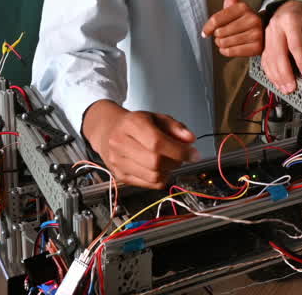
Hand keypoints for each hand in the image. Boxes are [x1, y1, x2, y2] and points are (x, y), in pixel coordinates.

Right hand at [83, 100, 197, 188]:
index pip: (157, 142)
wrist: (108, 130)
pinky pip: (147, 184)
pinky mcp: (120, 175)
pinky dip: (160, 179)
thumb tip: (190, 139)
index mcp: (132, 124)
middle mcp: (120, 142)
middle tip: (181, 157)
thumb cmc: (135, 124)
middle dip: (175, 162)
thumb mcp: (157, 117)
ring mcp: (118, 161)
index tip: (193, 153)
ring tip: (170, 161)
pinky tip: (161, 169)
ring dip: (168, 171)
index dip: (179, 151)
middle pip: (154, 161)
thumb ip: (176, 127)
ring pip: (152, 176)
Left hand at [201, 0, 263, 57]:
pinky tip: (232, 47)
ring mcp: (256, 34)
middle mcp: (252, 19)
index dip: (208, 27)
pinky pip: (231, 52)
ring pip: (224, 43)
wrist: (262, 32)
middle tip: (225, 33)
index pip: (216, 20)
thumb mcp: (236, 5)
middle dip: (218, 36)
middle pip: (219, 32)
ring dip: (222, 44)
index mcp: (243, 7)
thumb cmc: (242, 19)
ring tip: (229, 39)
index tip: (206, 32)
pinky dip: (227, 51)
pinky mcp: (257, 47)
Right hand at [261, 0, 301, 93]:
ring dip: (277, 77)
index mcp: (290, 21)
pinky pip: (265, 60)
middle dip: (285, 74)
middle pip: (278, 54)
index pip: (295, 44)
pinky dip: (270, 73)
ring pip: (269, 59)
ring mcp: (267, 35)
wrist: (289, 7)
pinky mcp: (263, 43)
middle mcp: (275, 28)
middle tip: (292, 87)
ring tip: (285, 89)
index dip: (300, 61)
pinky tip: (277, 82)